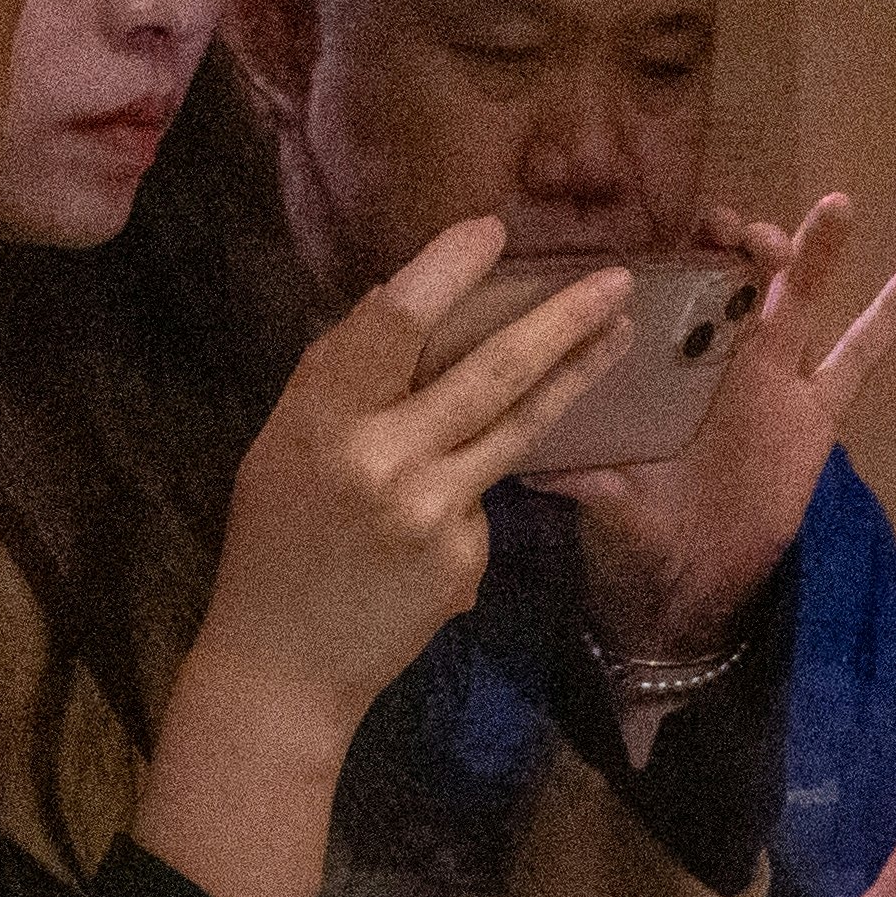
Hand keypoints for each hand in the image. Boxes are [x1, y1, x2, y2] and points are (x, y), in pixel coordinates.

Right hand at [188, 220, 633, 747]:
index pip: (394, 321)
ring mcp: (432, 513)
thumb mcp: (285, 448)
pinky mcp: (465, 559)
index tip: (493, 230)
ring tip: (620, 338)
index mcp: (321, 419)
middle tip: (615, 280)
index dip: (447, 270)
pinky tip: (428, 535)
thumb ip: (342, 384)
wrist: (283, 666)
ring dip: (576, 377)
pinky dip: (472, 497)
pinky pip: (487, 502)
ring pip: (517, 428)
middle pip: (489, 373)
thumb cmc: (276, 544)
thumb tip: (410, 306)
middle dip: (559, 320)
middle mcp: (382, 459)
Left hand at [560, 191, 895, 668]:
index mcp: (671, 365)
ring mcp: (777, 380)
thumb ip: (585, 483)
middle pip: (743, 278)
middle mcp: (722, 359)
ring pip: (803, 299)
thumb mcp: (609, 504)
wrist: (690, 585)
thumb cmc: (639, 533)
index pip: (681, 285)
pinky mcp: (818, 415)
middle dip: (749, 239)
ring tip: (838, 204)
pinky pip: (863, 356)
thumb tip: (537, 469)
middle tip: (748, 229)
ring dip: (818, 250)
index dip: (690, 250)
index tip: (696, 232)